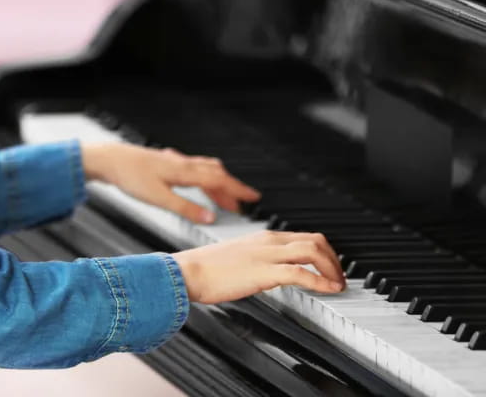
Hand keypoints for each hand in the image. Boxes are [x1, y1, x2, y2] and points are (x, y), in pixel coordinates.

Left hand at [80, 142, 259, 223]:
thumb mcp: (159, 198)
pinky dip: (201, 178)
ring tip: (223, 199)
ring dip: (216, 184)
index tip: (254, 198)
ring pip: (203, 170)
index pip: (219, 180)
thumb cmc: (130, 176)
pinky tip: (194, 181)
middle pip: (215, 174)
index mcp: (185, 172)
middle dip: (231, 188)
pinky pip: (191, 169)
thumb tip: (210, 218)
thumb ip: (185, 209)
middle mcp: (182, 164)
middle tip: (242, 203)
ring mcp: (173, 162)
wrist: (109, 159)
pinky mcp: (164, 163)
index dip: (238, 190)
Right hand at [173, 230, 346, 302]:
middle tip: (340, 277)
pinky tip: (329, 290)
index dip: (325, 252)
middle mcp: (268, 241)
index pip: (304, 236)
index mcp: (262, 237)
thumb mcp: (238, 259)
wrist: (187, 272)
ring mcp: (266, 255)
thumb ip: (257, 261)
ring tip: (339, 285)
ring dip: (333, 269)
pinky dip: (321, 281)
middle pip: (315, 240)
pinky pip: (300, 273)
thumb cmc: (206, 269)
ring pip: (313, 251)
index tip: (331, 268)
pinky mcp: (263, 272)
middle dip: (335, 259)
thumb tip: (271, 274)